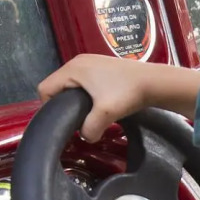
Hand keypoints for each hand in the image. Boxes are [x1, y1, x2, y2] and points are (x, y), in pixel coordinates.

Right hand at [37, 55, 199, 141]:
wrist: (154, 81)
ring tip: (85, 116)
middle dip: (61, 105)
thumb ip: (90, 128)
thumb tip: (86, 138)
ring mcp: (89, 63)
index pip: (45, 88)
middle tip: (72, 122)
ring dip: (73, 101)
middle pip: (56, 86)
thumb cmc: (127, 93)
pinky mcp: (100, 67)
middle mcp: (77, 62)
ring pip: (70, 85)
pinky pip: (82, 83)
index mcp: (73, 69)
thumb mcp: (105, 114)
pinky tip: (96, 106)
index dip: (48, 108)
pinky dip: (84, 95)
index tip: (60, 123)